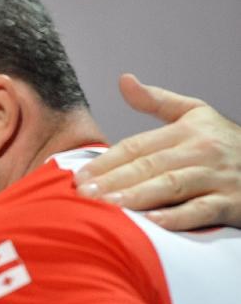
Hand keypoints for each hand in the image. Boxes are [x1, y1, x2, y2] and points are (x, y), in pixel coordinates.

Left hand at [75, 73, 240, 229]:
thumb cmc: (226, 143)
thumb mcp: (196, 114)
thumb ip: (157, 101)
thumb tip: (124, 80)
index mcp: (187, 130)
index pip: (137, 146)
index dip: (107, 161)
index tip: (79, 177)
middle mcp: (201, 151)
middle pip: (149, 166)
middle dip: (113, 180)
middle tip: (83, 195)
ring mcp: (218, 177)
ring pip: (171, 186)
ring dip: (138, 197)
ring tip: (109, 206)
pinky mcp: (232, 202)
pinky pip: (201, 211)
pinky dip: (177, 218)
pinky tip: (153, 223)